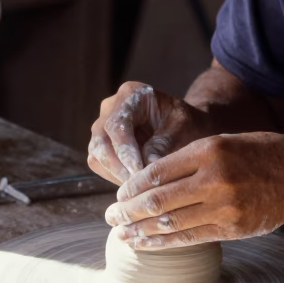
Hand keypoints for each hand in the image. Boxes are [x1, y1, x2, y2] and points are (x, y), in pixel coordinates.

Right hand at [87, 82, 214, 184]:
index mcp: (131, 94)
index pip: (118, 125)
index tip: (138, 171)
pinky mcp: (102, 146)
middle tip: (138, 187)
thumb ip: (164, 143)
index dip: (125, 150)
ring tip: (139, 188)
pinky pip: (100, 165)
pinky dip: (115, 177)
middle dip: (118, 167)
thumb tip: (147, 166)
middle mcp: (110, 108)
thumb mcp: (183, 128)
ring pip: (97, 155)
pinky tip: (135, 185)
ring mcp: (103, 127)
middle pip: (101, 141)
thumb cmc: (186, 123)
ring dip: (116, 174)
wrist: (185, 126)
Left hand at [103, 132, 283, 248]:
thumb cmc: (258, 154)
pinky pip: (189, 238)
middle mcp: (215, 179)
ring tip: (121, 234)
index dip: (131, 187)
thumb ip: (187, 160)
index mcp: (208, 151)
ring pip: (169, 223)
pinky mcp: (233, 229)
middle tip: (109, 216)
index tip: (118, 194)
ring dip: (139, 231)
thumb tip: (145, 182)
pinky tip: (144, 244)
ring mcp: (225, 207)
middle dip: (127, 211)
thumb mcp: (222, 142)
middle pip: (157, 200)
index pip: (156, 172)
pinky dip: (162, 243)